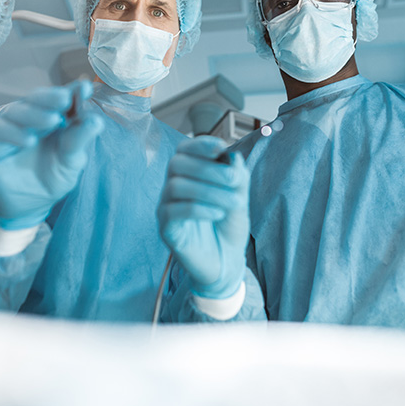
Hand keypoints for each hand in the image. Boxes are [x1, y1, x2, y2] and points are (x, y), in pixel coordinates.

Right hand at [0, 81, 102, 228]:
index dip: (73, 93)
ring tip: (53, 121)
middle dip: (52, 98)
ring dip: (35, 115)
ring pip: (18, 111)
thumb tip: (96, 121)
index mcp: (52, 115)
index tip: (86, 88)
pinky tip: (29, 141)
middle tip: (66, 99)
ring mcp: (7, 124)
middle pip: (38, 99)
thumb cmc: (51, 179)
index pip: (62, 99)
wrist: (28, 206)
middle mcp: (28, 115)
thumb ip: (80, 140)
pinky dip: (13, 133)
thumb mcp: (71, 161)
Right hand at [158, 136, 249, 298]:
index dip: (200, 145)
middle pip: (177, 164)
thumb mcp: (238, 196)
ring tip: (234, 202)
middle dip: (209, 168)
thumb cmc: (228, 225)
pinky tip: (218, 213)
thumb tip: (230, 155)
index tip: (221, 148)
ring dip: (209, 190)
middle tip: (235, 180)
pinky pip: (173, 211)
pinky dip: (198, 208)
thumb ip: (235, 175)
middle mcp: (172, 187)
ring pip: (176, 186)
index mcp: (189, 174)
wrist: (227, 260)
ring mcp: (166, 207)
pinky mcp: (166, 229)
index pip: (184, 149)